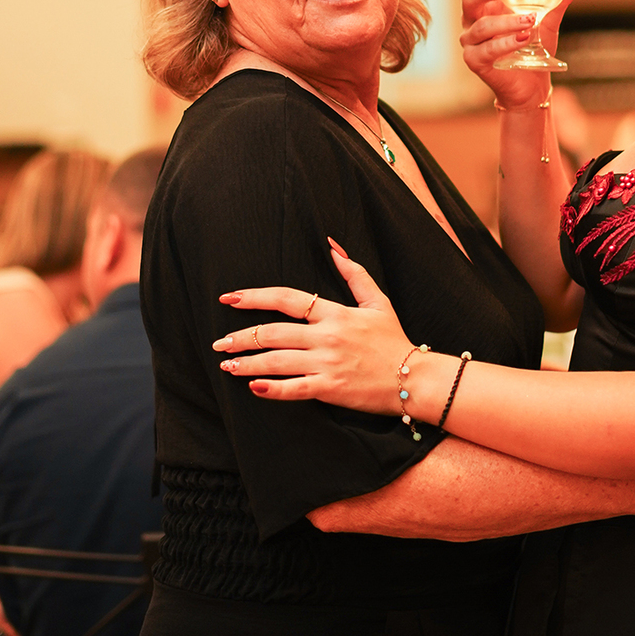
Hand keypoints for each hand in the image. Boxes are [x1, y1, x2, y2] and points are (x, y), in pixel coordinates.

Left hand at [215, 246, 415, 413]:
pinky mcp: (330, 389)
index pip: (287, 299)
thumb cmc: (394, 340)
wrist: (415, 378)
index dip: (254, 297)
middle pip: (273, 332)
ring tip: (226, 364)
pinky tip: (253, 387)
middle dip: (241, 336)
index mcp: (335, 313)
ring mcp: (327, 363)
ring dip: (247, 363)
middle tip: (219, 342)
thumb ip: (354, 273)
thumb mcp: (378, 301)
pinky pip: (294, 389)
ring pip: (277, 361)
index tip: (229, 299)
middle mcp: (327, 336)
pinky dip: (271, 389)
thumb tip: (332, 246)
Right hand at [459, 0, 585, 111]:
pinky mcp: (475, 61)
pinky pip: (488, 49)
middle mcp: (474, 20)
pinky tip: (523, 40)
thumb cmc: (534, 47)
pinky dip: (506, 44)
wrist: (532, 85)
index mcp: (487, 4)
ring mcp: (471, 41)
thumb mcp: (549, 20)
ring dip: (506, 23)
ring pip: (482, 26)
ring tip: (529, 22)